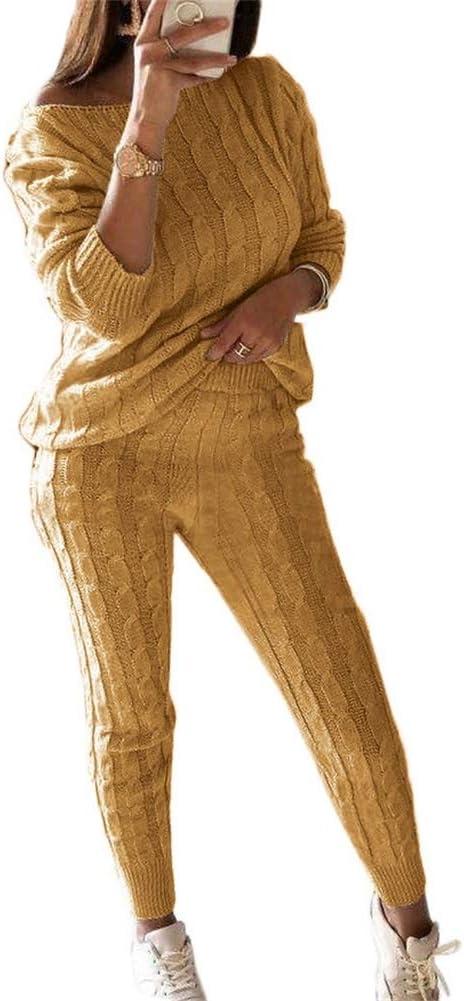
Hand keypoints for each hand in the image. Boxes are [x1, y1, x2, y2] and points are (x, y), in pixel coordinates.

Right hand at [130, 0, 237, 128]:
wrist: (144, 119)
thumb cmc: (153, 92)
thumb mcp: (156, 67)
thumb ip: (171, 53)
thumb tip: (199, 42)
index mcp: (144, 43)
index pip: (153, 15)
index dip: (161, 1)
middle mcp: (148, 51)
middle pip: (182, 32)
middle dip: (206, 26)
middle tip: (225, 21)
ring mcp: (158, 65)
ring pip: (193, 57)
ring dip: (216, 57)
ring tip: (231, 56)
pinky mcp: (168, 81)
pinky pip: (194, 77)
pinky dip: (207, 77)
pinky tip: (219, 74)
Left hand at [200, 274, 303, 363]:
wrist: (287, 297)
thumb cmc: (260, 300)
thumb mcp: (238, 309)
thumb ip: (220, 325)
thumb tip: (202, 334)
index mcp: (243, 322)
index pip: (224, 343)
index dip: (214, 352)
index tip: (208, 357)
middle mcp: (255, 333)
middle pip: (235, 354)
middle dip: (227, 355)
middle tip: (224, 352)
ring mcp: (267, 341)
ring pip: (247, 359)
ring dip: (239, 357)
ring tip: (235, 351)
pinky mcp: (276, 346)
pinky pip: (259, 358)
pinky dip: (252, 356)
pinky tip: (249, 349)